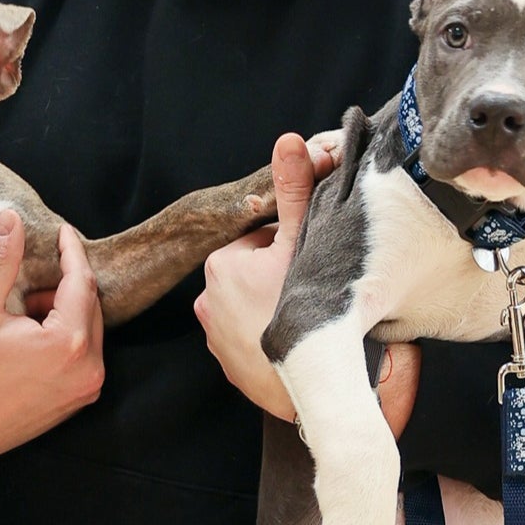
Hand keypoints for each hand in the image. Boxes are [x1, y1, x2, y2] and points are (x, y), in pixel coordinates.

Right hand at [0, 211, 104, 461]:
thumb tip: (10, 221)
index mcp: (70, 343)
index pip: (82, 282)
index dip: (72, 252)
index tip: (63, 231)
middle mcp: (89, 368)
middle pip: (89, 305)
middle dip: (64, 283)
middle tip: (30, 278)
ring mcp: (86, 387)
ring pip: (88, 329)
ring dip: (63, 310)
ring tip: (24, 309)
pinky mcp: (78, 400)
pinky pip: (83, 354)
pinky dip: (65, 335)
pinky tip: (30, 335)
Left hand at [194, 133, 419, 437]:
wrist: (316, 384)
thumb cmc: (308, 308)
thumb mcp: (304, 241)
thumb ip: (295, 190)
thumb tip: (289, 140)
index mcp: (221, 265)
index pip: (264, 241)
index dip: (293, 250)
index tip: (310, 267)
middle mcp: (207, 300)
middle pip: (258, 273)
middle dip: (283, 279)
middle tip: (310, 296)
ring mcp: (215, 337)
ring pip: (256, 305)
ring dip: (278, 308)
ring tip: (305, 321)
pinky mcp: (228, 366)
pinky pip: (253, 338)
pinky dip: (271, 337)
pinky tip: (293, 343)